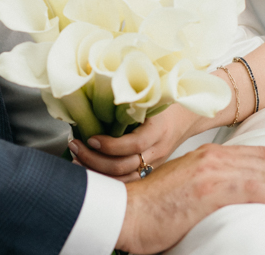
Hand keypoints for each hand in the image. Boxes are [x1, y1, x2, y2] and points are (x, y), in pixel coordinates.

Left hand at [69, 103, 209, 181]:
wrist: (188, 116)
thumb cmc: (164, 101)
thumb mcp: (149, 95)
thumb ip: (128, 95)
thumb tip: (93, 82)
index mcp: (159, 129)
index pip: (135, 144)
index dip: (111, 145)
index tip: (90, 138)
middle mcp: (157, 150)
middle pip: (126, 166)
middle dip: (96, 160)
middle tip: (76, 147)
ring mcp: (154, 163)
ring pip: (125, 179)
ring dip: (98, 172)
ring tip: (77, 160)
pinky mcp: (149, 171)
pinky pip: (128, 182)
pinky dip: (107, 180)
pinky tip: (90, 171)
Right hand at [113, 143, 264, 254]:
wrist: (124, 212)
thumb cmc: (150, 209)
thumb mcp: (183, 189)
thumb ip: (206, 187)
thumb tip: (225, 202)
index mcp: (207, 156)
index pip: (257, 156)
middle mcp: (212, 158)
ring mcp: (211, 171)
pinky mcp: (209, 188)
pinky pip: (253, 189)